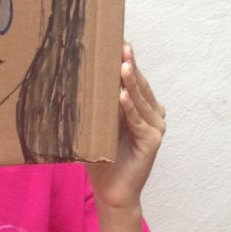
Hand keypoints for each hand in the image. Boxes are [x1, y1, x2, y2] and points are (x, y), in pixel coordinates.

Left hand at [86, 44, 166, 211]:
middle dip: (130, 64)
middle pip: (139, 85)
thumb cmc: (102, 159)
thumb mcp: (97, 126)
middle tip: (121, 44)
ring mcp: (155, 127)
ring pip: (140, 99)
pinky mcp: (152, 141)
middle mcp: (153, 114)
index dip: (127, 60)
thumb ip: (96, 106)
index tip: (116, 40)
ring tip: (123, 64)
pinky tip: (121, 96)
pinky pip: (138, 121)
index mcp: (141, 108)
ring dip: (131, 82)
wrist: (112, 192)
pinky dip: (129, 108)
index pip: (133, 80)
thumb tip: (75, 80)